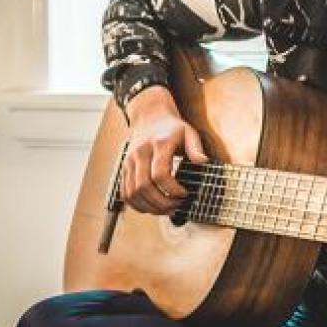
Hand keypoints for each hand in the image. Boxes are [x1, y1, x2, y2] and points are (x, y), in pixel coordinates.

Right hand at [120, 86, 208, 214]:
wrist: (150, 117)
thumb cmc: (172, 128)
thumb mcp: (189, 132)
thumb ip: (196, 147)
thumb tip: (203, 161)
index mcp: (158, 144)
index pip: (160, 174)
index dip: (172, 189)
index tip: (184, 194)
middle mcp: (140, 153)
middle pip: (144, 186)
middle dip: (161, 202)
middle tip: (176, 207)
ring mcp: (129, 161)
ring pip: (132, 193)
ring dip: (149, 207)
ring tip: (166, 210)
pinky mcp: (123, 169)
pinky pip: (125, 193)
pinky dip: (137, 205)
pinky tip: (151, 208)